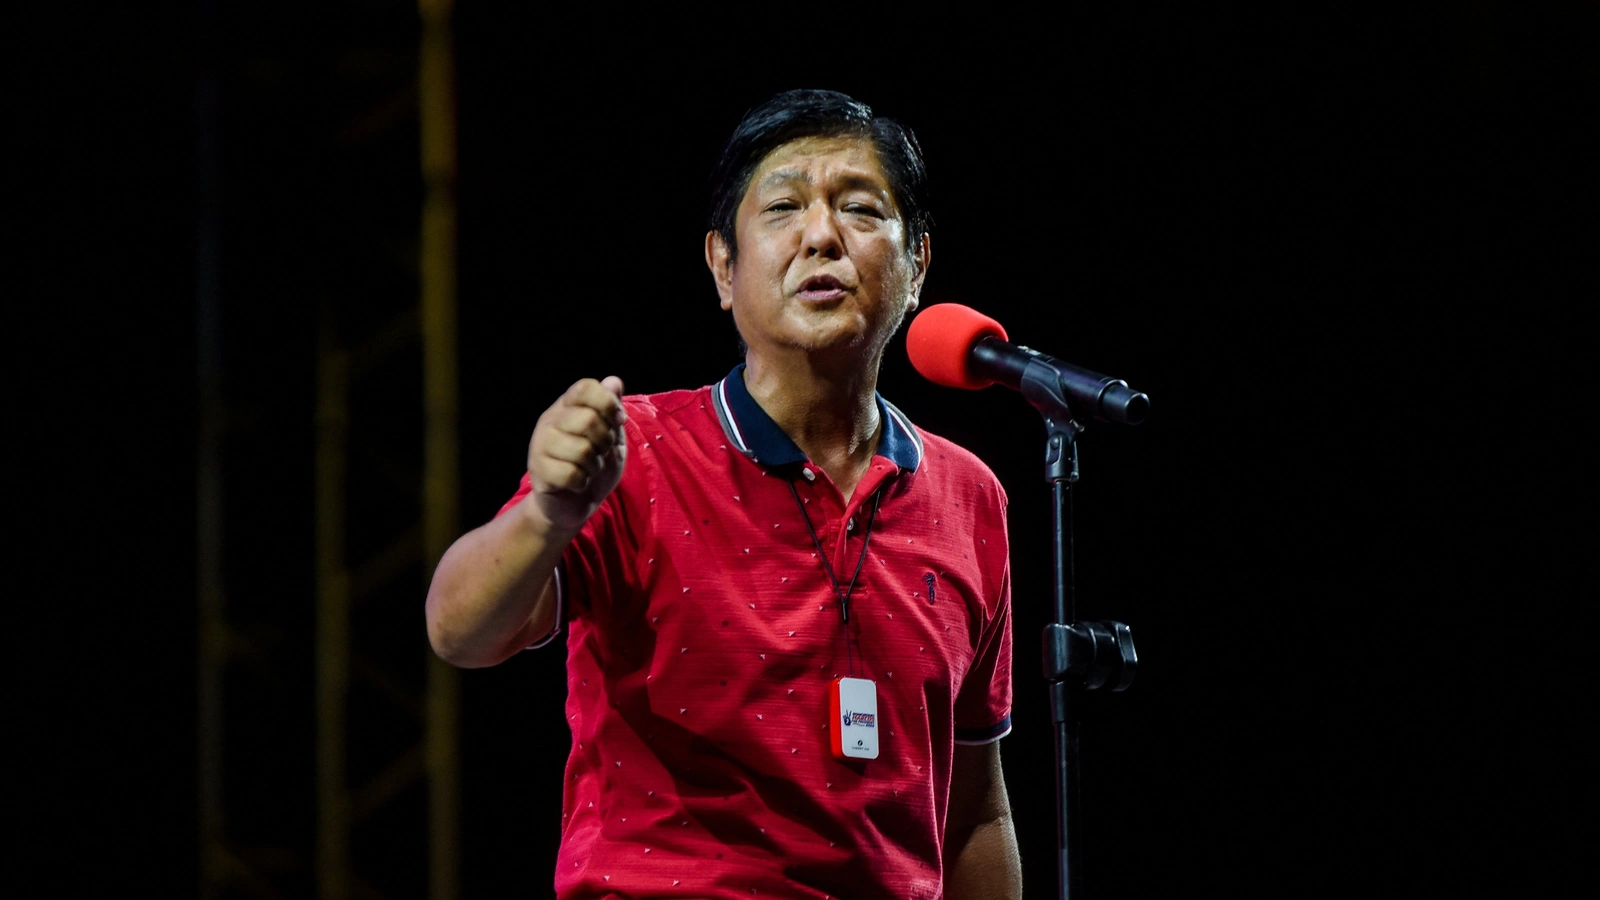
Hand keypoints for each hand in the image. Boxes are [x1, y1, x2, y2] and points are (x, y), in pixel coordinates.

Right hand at [526, 376, 626, 531]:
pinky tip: (577, 482)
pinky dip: (582, 482)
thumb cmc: (593, 465)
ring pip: (581, 449)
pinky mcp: (538, 471)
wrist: (573, 503)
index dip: (608, 403)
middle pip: (587, 419)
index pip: (585, 388)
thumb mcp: (611, 435)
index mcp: (567, 406)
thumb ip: (611, 410)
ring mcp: (540, 445)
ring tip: (588, 468)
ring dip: (595, 465)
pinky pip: (571, 474)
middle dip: (605, 441)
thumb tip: (614, 381)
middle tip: (601, 451)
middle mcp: (550, 420)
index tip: (619, 420)